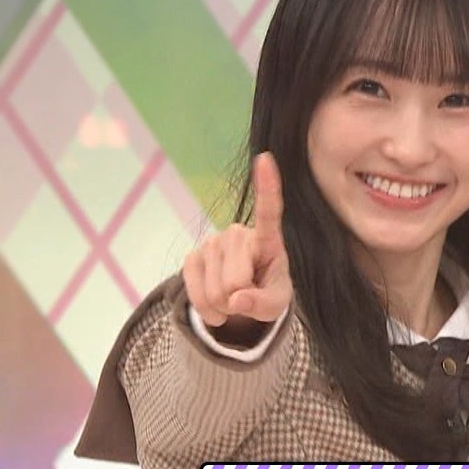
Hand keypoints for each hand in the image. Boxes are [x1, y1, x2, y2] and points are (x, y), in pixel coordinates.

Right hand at [183, 152, 292, 335]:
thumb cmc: (268, 290)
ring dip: (224, 307)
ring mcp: (212, 242)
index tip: (266, 158)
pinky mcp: (192, 256)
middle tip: (247, 296)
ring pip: (215, 292)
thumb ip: (264, 304)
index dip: (266, 186)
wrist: (244, 296)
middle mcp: (238, 233)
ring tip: (234, 297)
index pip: (268, 211)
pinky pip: (195, 294)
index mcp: (267, 238)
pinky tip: (217, 304)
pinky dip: (207, 310)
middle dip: (240, 301)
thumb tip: (237, 300)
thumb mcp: (276, 303)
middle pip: (235, 282)